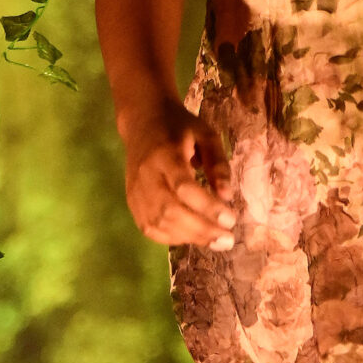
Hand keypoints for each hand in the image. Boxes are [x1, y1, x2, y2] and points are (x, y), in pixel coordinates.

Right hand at [125, 106, 235, 248]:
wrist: (142, 122)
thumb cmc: (179, 128)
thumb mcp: (206, 134)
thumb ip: (218, 163)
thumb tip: (227, 196)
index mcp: (165, 154)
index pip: (184, 186)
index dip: (207, 206)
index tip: (231, 219)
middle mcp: (146, 175)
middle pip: (170, 210)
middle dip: (201, 229)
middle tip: (228, 239)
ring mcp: (135, 191)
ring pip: (159, 224)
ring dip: (190, 237)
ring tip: (216, 240)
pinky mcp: (132, 202)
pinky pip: (150, 228)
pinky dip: (173, 238)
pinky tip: (193, 236)